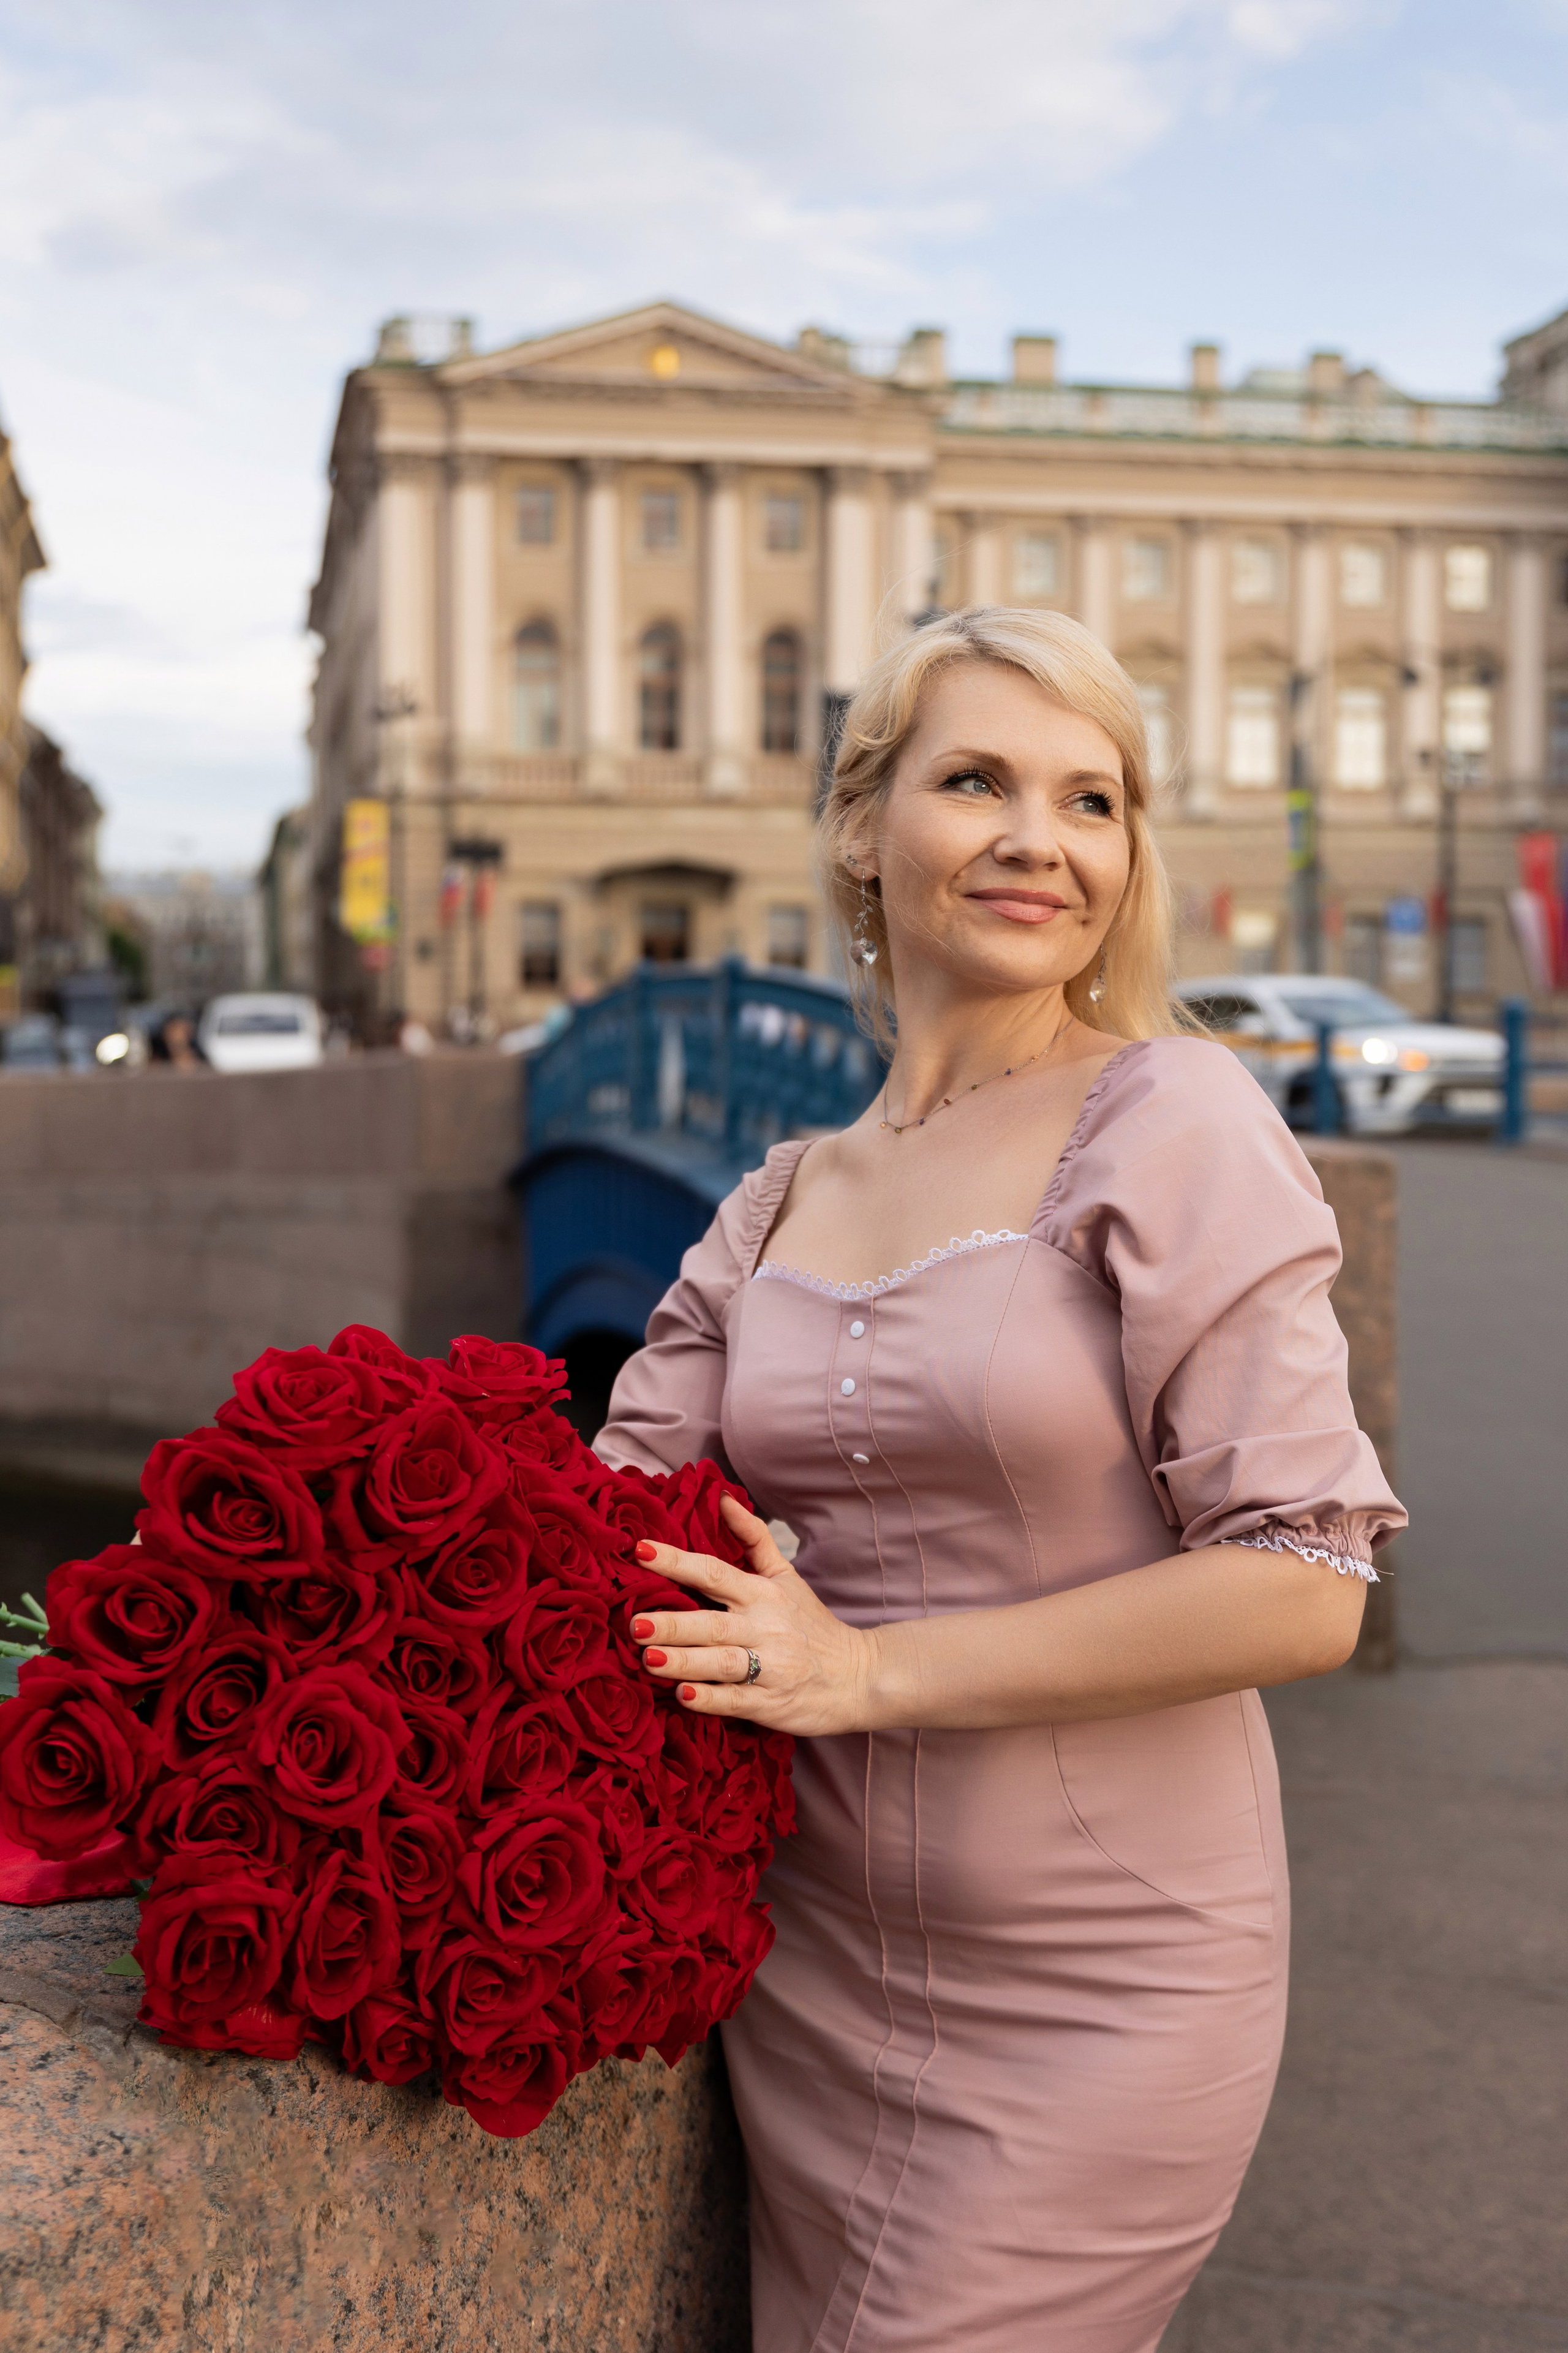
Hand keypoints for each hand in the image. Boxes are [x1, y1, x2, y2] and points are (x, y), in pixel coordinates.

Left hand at [629, 1497, 875, 1735]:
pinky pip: (736, 1700)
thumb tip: (722, 1497)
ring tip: (648, 1659)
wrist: (858, 1676)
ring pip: (722, 1662)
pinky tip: (683, 1696)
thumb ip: (752, 1538)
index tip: (640, 1551)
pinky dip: (710, 1699)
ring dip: (685, 1661)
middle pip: (712, 1622)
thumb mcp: (786, 1576)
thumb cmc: (812, 1625)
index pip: (713, 1571)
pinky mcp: (771, 1704)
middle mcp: (764, 1627)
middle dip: (673, 1623)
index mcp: (763, 1593)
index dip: (676, 1561)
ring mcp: (770, 1667)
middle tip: (634, 1623)